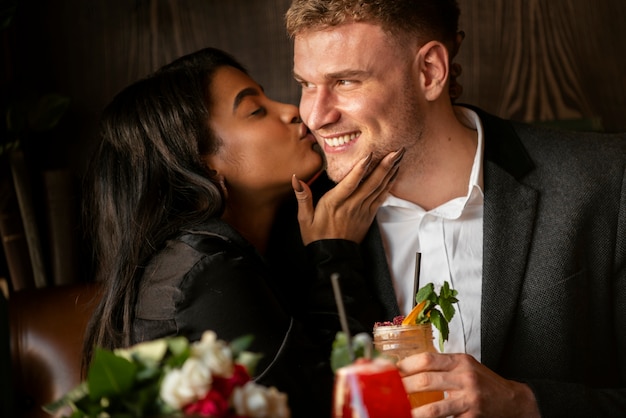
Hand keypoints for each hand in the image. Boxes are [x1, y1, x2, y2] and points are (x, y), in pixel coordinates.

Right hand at [293, 148, 403, 244]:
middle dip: (385, 165)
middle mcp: (352, 205)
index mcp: (335, 203)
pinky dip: (389, 184)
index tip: (370, 154)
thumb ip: (302, 197)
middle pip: (371, 183)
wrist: (333, 257)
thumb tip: (296, 179)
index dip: (360, 168)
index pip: (350, 183)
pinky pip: (381, 197)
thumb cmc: (317, 237)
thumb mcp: (304, 218)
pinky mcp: (369, 215)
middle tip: (397, 150)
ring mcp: (363, 210)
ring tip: (400, 156)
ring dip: (390, 171)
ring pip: (379, 188)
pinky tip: (395, 173)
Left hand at [397, 352, 539, 417]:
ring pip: (435, 408)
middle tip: (390, 391)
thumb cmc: (485, 382)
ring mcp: (469, 399)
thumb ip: (443, 365)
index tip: (391, 370)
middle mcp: (465, 378)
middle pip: (427, 381)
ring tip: (400, 411)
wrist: (513, 401)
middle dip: (404, 387)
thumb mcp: (466, 365)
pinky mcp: (472, 417)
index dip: (406, 365)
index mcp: (461, 361)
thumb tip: (410, 365)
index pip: (427, 359)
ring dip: (414, 411)